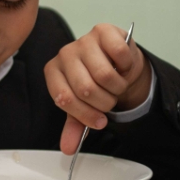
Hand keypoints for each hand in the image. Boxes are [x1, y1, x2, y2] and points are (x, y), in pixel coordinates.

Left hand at [44, 24, 152, 153]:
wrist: (119, 64)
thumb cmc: (99, 84)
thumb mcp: (85, 106)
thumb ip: (76, 126)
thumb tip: (68, 148)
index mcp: (53, 72)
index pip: (64, 99)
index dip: (85, 114)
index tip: (99, 121)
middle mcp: (65, 54)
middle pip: (85, 89)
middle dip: (104, 102)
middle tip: (109, 100)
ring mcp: (84, 40)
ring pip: (104, 74)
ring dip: (118, 87)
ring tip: (117, 85)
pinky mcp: (103, 30)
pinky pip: (119, 54)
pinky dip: (126, 67)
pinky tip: (123, 67)